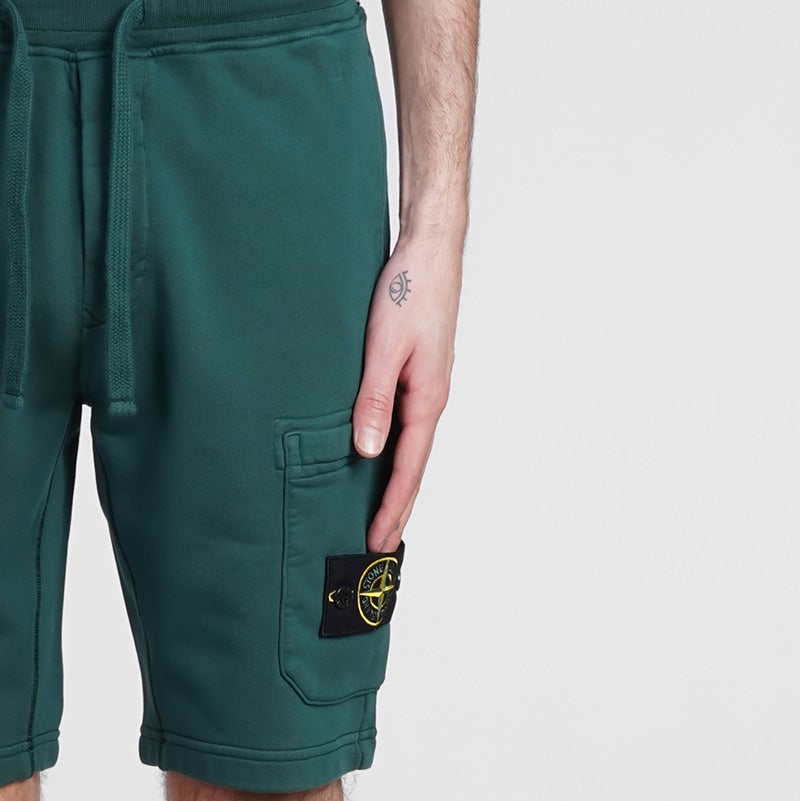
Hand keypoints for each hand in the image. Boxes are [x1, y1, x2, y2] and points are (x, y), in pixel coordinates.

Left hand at [354, 234, 461, 553]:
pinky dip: (397, 457)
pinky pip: (408, 430)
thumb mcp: (383, 347)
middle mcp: (432, 401)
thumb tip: (367, 452)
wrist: (429, 252)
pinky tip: (383, 464)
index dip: (391, 508)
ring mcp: (428, 390)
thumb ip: (374, 399)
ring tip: (383, 520)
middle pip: (414, 469)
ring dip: (398, 487)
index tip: (376, 541)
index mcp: (427, 400)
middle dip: (398, 510)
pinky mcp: (420, 377)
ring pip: (412, 452)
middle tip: (379, 548)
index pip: (407, 469)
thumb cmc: (407, 292)